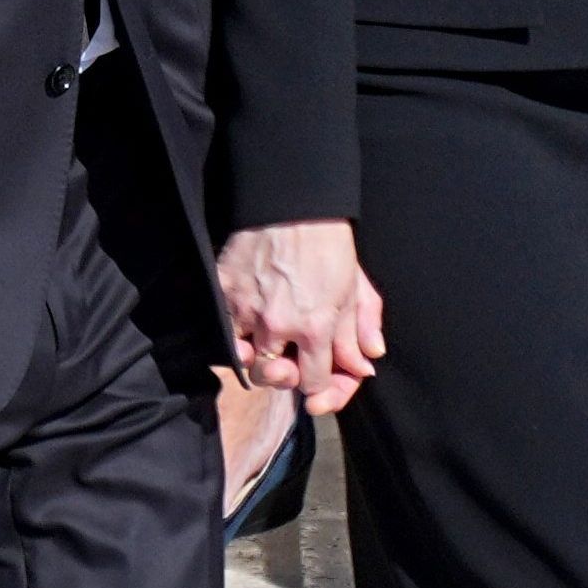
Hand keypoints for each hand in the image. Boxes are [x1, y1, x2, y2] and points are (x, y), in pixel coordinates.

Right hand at [218, 220, 384, 414]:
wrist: (293, 204)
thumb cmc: (328, 245)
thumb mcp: (353, 289)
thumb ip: (358, 333)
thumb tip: (364, 366)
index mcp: (315, 327)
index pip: (314, 382)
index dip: (318, 383)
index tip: (315, 372)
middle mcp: (279, 324)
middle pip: (276, 377)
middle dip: (286, 375)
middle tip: (290, 363)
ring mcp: (247, 308)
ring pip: (246, 359)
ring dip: (258, 357)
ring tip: (266, 345)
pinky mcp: (224, 292)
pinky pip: (223, 332)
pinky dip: (233, 335)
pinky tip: (245, 328)